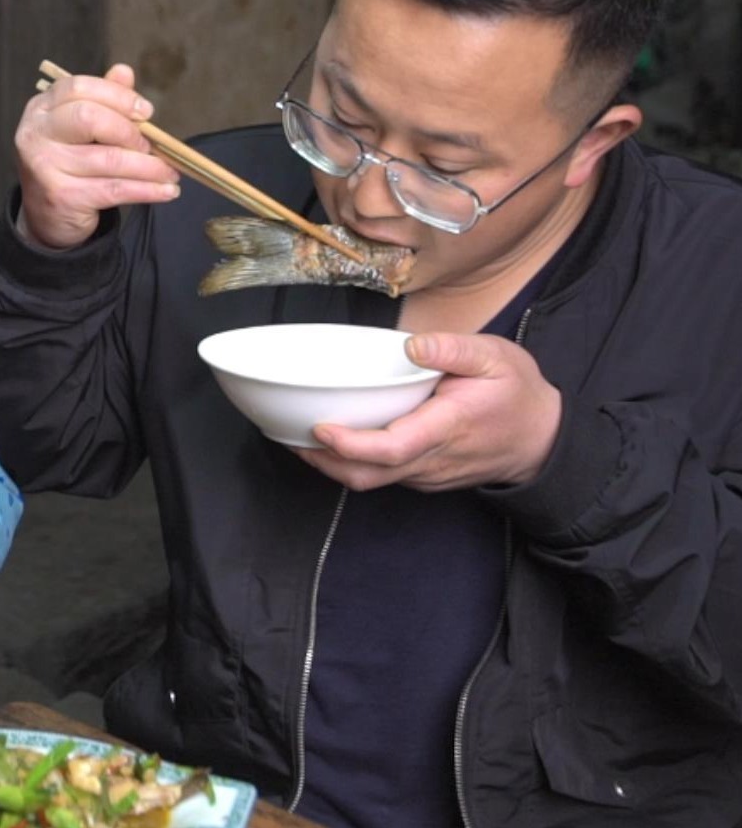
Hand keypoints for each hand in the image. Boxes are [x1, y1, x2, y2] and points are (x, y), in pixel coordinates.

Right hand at [16, 63, 179, 248]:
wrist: (45, 216)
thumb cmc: (67, 164)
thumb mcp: (79, 129)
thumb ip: (102, 99)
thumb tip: (124, 72)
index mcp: (41, 108)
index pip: (79, 88)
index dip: (117, 96)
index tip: (146, 112)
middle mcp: (36, 134)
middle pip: (89, 118)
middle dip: (129, 131)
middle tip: (150, 146)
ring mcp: (45, 166)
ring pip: (110, 159)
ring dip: (150, 167)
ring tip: (170, 172)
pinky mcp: (62, 197)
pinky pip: (115, 190)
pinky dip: (147, 190)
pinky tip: (167, 190)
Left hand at [294, 333, 562, 491]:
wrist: (542, 441)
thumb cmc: (517, 395)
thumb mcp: (497, 357)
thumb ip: (456, 349)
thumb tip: (414, 346)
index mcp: (447, 428)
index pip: (392, 448)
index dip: (351, 444)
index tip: (320, 427)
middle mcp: (432, 460)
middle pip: (368, 475)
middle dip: (322, 460)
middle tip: (286, 434)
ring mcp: (426, 475)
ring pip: (370, 481)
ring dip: (330, 464)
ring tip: (296, 436)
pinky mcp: (422, 478)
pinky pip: (381, 477)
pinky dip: (350, 463)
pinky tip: (331, 440)